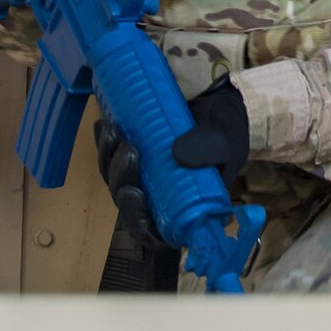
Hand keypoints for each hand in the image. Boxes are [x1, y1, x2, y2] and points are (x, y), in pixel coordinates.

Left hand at [92, 77, 251, 242]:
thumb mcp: (226, 140)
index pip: (158, 232)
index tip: (135, 194)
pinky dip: (105, 147)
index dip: (140, 224)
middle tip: (128, 151)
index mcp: (187, 208)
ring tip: (113, 133)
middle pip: (131, 206)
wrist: (215, 98)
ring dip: (110, 162)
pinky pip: (112, 161)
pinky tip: (104, 127)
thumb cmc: (226, 126)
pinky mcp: (133, 161)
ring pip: (117, 184)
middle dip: (121, 181)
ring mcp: (145, 180)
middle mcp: (162, 199)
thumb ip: (209, 149)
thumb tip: (178, 156)